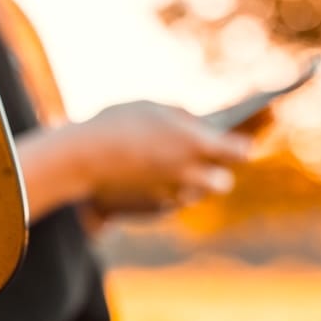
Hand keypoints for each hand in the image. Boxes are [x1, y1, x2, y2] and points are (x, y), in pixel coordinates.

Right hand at [71, 100, 250, 217]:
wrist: (78, 160)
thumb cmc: (115, 125)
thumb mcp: (153, 109)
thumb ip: (183, 119)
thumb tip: (202, 127)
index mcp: (197, 145)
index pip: (241, 151)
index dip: (242, 144)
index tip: (242, 140)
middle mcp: (191, 175)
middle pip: (222, 181)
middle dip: (215, 170)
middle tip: (205, 157)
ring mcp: (172, 196)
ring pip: (194, 193)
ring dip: (189, 181)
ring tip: (171, 164)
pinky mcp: (153, 211)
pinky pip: (170, 201)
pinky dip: (164, 190)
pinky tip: (147, 176)